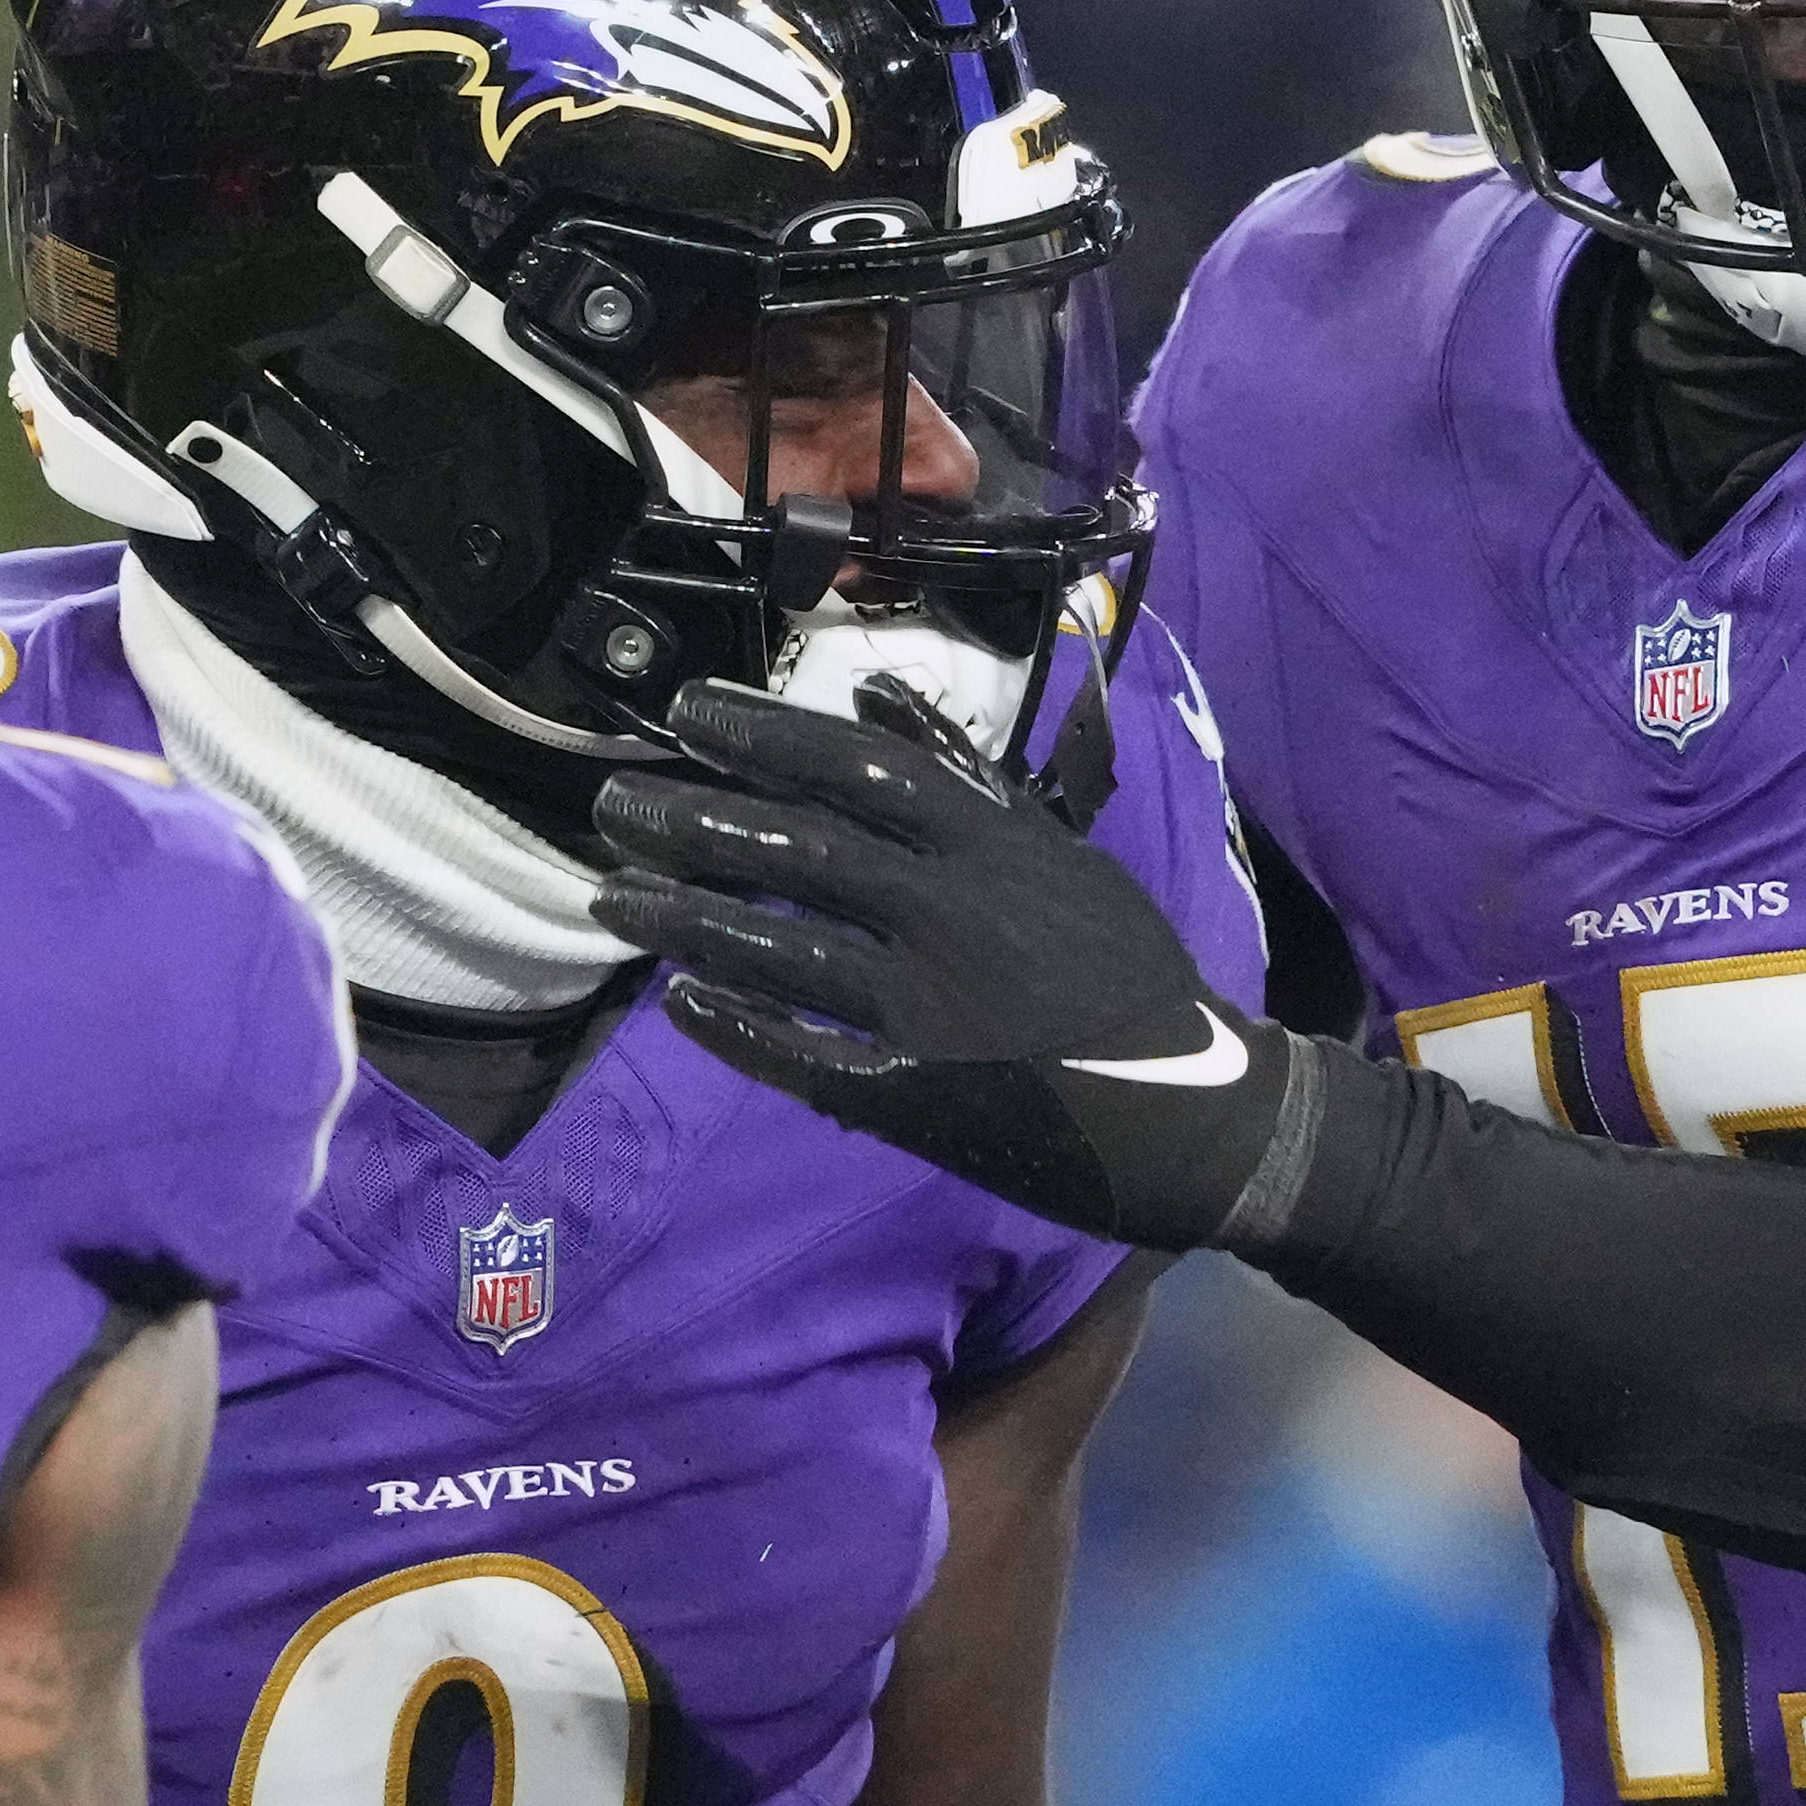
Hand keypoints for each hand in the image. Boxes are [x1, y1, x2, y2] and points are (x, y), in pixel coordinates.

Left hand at [586, 675, 1295, 1247]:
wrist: (1194, 1109)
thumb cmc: (1122, 974)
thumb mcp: (1061, 851)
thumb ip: (965, 774)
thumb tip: (874, 695)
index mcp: (993, 843)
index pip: (855, 766)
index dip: (761, 734)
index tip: (683, 713)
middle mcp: (954, 910)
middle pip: (798, 847)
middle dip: (693, 820)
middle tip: (612, 804)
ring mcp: (930, 1004)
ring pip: (780, 945)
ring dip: (685, 918)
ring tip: (612, 898)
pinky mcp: (915, 1090)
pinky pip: (803, 1051)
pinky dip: (736, 1027)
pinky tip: (679, 1004)